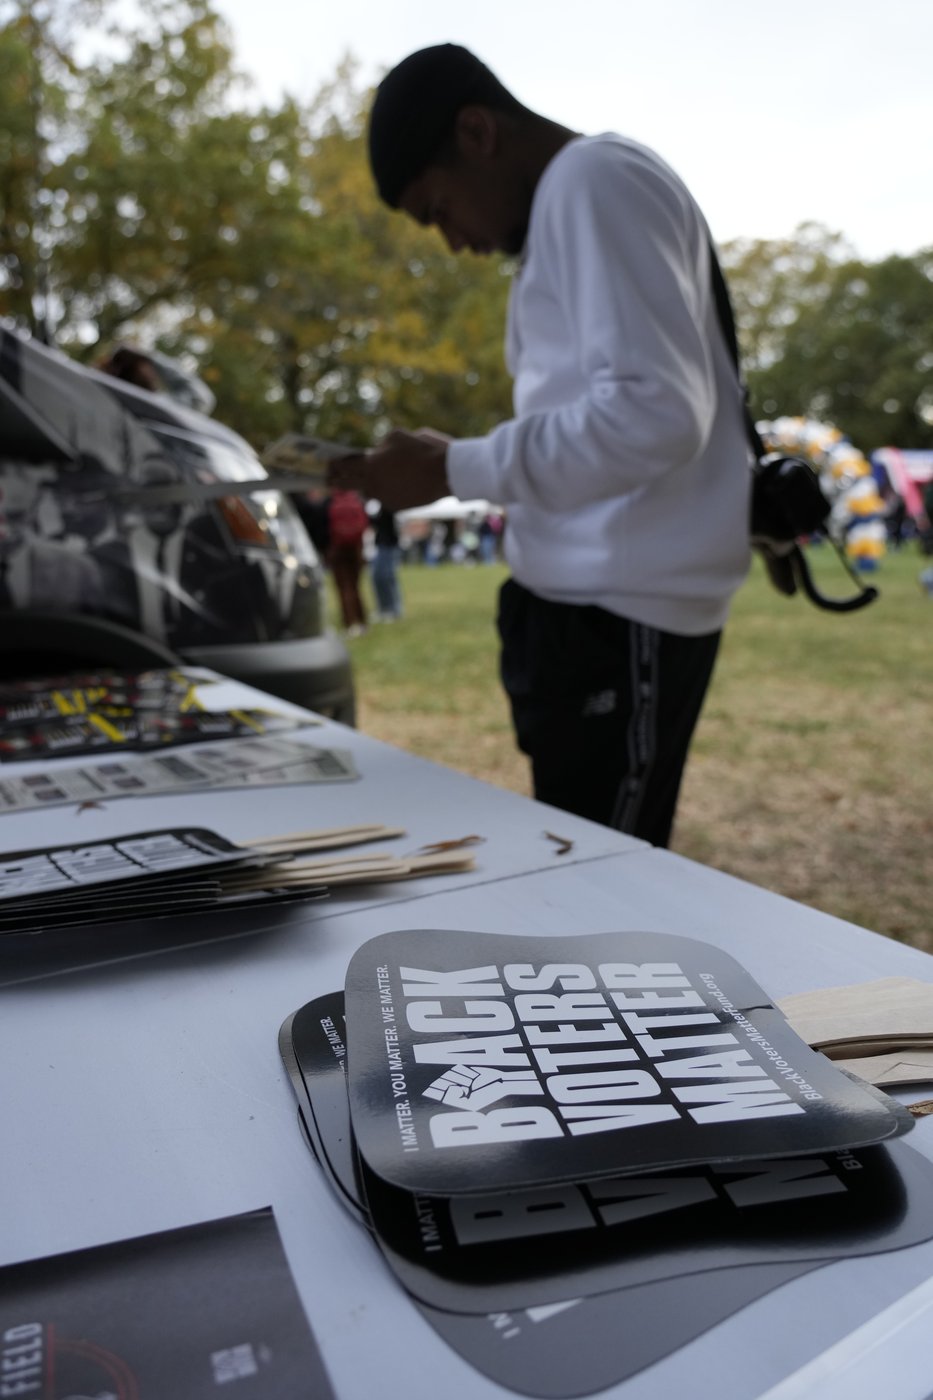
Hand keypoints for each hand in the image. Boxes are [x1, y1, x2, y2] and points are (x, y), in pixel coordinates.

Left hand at [328, 428, 450, 511]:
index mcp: (370, 465)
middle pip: (350, 483)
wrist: (447, 473)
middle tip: (330, 479)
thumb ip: (382, 445)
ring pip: (371, 491)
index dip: (335, 465)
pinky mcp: (398, 507)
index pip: (345, 466)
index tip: (329, 465)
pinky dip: (388, 490)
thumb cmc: (423, 449)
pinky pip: (387, 497)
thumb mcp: (398, 436)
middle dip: (339, 480)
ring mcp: (385, 499)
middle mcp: (374, 485)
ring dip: (367, 485)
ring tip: (364, 480)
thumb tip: (377, 452)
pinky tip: (395, 484)